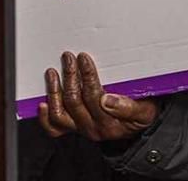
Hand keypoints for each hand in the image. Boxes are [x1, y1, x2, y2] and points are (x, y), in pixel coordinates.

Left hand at [38, 51, 159, 141]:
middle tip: (68, 57)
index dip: (86, 75)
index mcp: (111, 123)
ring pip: (60, 113)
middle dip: (70, 75)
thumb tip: (108, 101)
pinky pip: (54, 128)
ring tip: (52, 72)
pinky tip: (42, 103)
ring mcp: (81, 128)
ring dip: (54, 90)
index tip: (84, 58)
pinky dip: (45, 117)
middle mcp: (93, 128)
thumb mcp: (145, 110)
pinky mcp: (73, 128)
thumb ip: (128, 107)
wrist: (139, 127)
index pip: (94, 96)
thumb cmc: (143, 112)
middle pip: (75, 101)